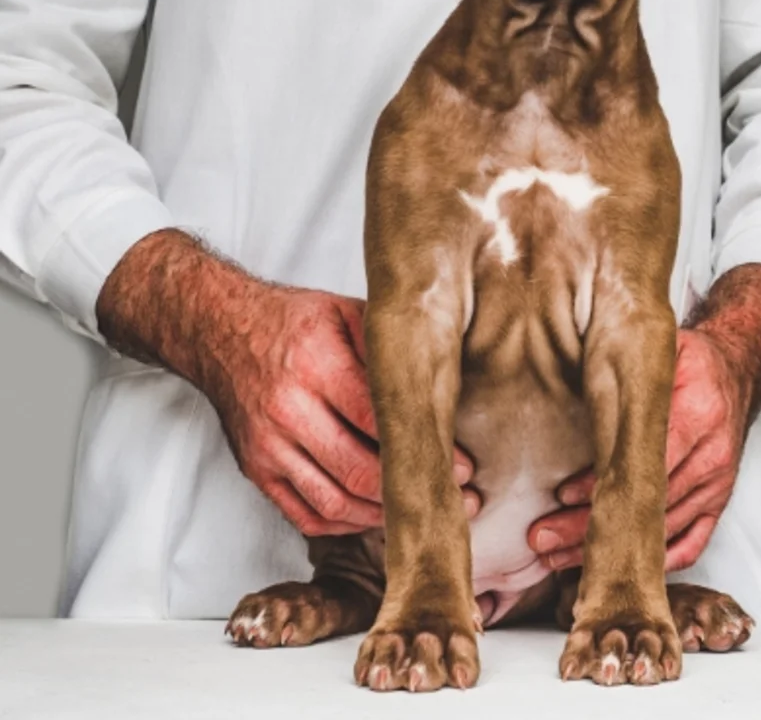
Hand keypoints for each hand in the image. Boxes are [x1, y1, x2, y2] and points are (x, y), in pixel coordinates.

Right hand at [205, 285, 485, 535]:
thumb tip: (447, 389)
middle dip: (411, 491)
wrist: (220, 330)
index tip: (462, 466)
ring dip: (382, 516)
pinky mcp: (256, 470)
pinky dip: (344, 523)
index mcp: (317, 366)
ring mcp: (268, 447)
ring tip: (420, 511)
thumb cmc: (294, 322)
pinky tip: (375, 517)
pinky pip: (305, 514)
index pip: (381, 423)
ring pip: (334, 502)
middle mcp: (288, 411)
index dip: (426, 449)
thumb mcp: (348, 314)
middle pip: (359, 471)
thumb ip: (391, 351)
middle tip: (452, 498)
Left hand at [528, 327, 751, 572]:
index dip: (602, 482)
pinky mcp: (718, 501)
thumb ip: (628, 373)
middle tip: (545, 538)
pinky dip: (653, 559)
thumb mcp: (664, 354)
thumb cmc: (694, 363)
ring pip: (661, 530)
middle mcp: (711, 455)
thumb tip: (571, 382)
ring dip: (611, 547)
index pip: (645, 459)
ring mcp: (716, 484)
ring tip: (560, 557)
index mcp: (697, 414)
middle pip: (647, 503)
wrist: (738, 369)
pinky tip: (617, 563)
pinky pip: (690, 542)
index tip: (562, 497)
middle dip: (591, 526)